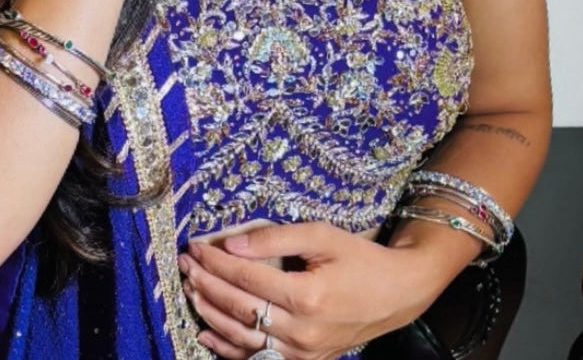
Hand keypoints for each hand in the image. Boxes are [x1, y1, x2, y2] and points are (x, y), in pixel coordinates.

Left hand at [179, 223, 439, 359]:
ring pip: (241, 336)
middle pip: (238, 307)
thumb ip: (278, 238)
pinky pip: (255, 358)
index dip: (217, 261)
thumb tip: (232, 243)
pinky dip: (225, 347)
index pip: (247, 277)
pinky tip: (206, 331)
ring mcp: (300, 351)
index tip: (196, 246)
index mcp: (306, 295)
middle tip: (185, 265)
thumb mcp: (324, 236)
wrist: (396, 294)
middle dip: (207, 283)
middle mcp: (300, 330)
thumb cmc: (361, 258)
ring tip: (190, 290)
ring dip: (210, 312)